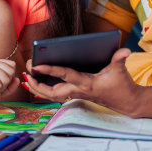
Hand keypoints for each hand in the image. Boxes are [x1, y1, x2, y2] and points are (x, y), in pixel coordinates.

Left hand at [23, 48, 141, 115]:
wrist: (126, 102)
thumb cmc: (121, 85)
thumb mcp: (120, 70)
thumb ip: (119, 59)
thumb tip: (125, 50)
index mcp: (87, 83)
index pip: (65, 76)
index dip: (51, 70)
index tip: (37, 66)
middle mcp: (78, 90)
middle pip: (52, 91)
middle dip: (37, 83)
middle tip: (26, 72)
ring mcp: (76, 94)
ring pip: (51, 95)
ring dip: (37, 88)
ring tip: (25, 78)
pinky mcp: (76, 94)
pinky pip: (56, 95)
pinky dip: (43, 90)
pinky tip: (35, 83)